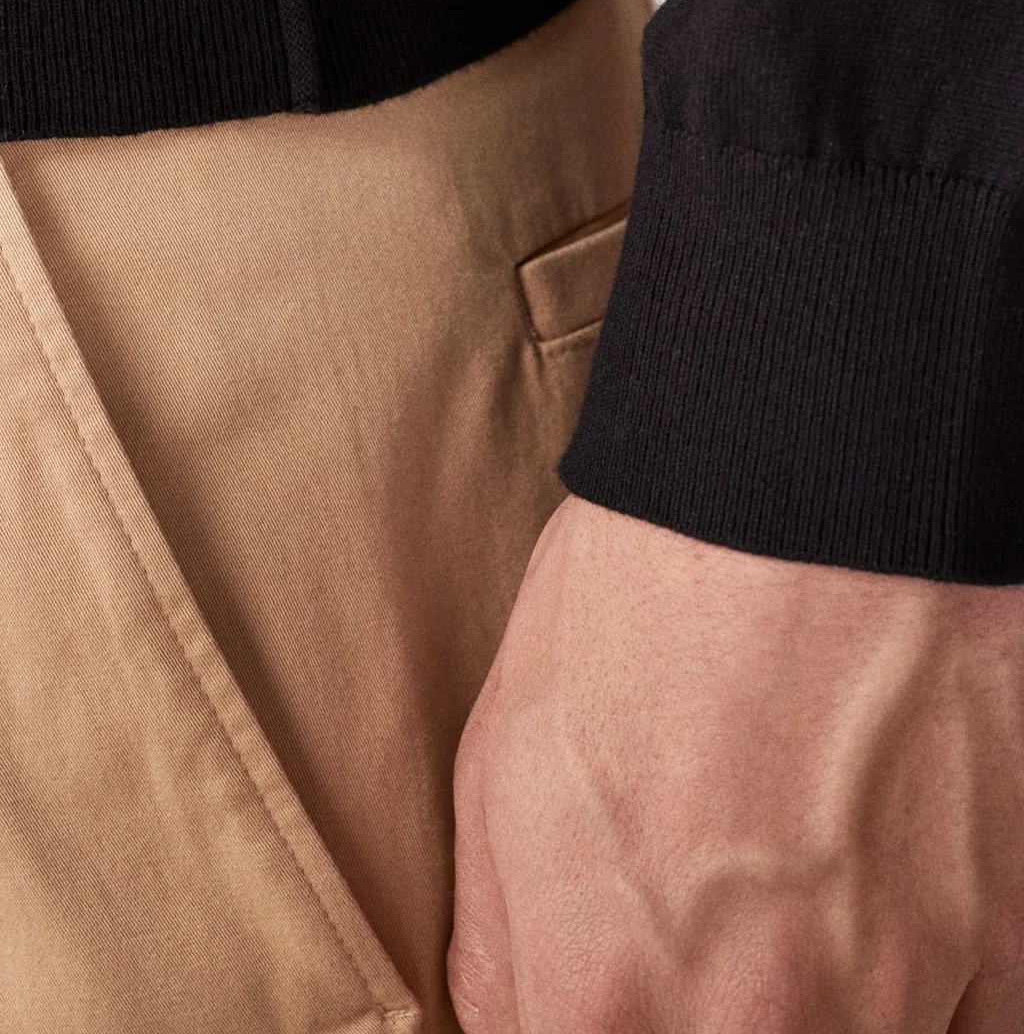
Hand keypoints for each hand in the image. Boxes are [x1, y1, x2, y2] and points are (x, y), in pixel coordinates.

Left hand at [449, 496, 1023, 1031]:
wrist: (819, 498)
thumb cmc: (646, 610)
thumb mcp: (504, 766)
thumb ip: (504, 955)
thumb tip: (519, 1032)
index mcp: (603, 1003)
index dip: (588, 1029)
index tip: (618, 991)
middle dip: (713, 1018)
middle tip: (713, 945)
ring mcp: (899, 1007)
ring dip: (819, 1012)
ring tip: (790, 905)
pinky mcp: (1008, 957)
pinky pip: (963, 1033)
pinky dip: (925, 1000)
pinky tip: (882, 907)